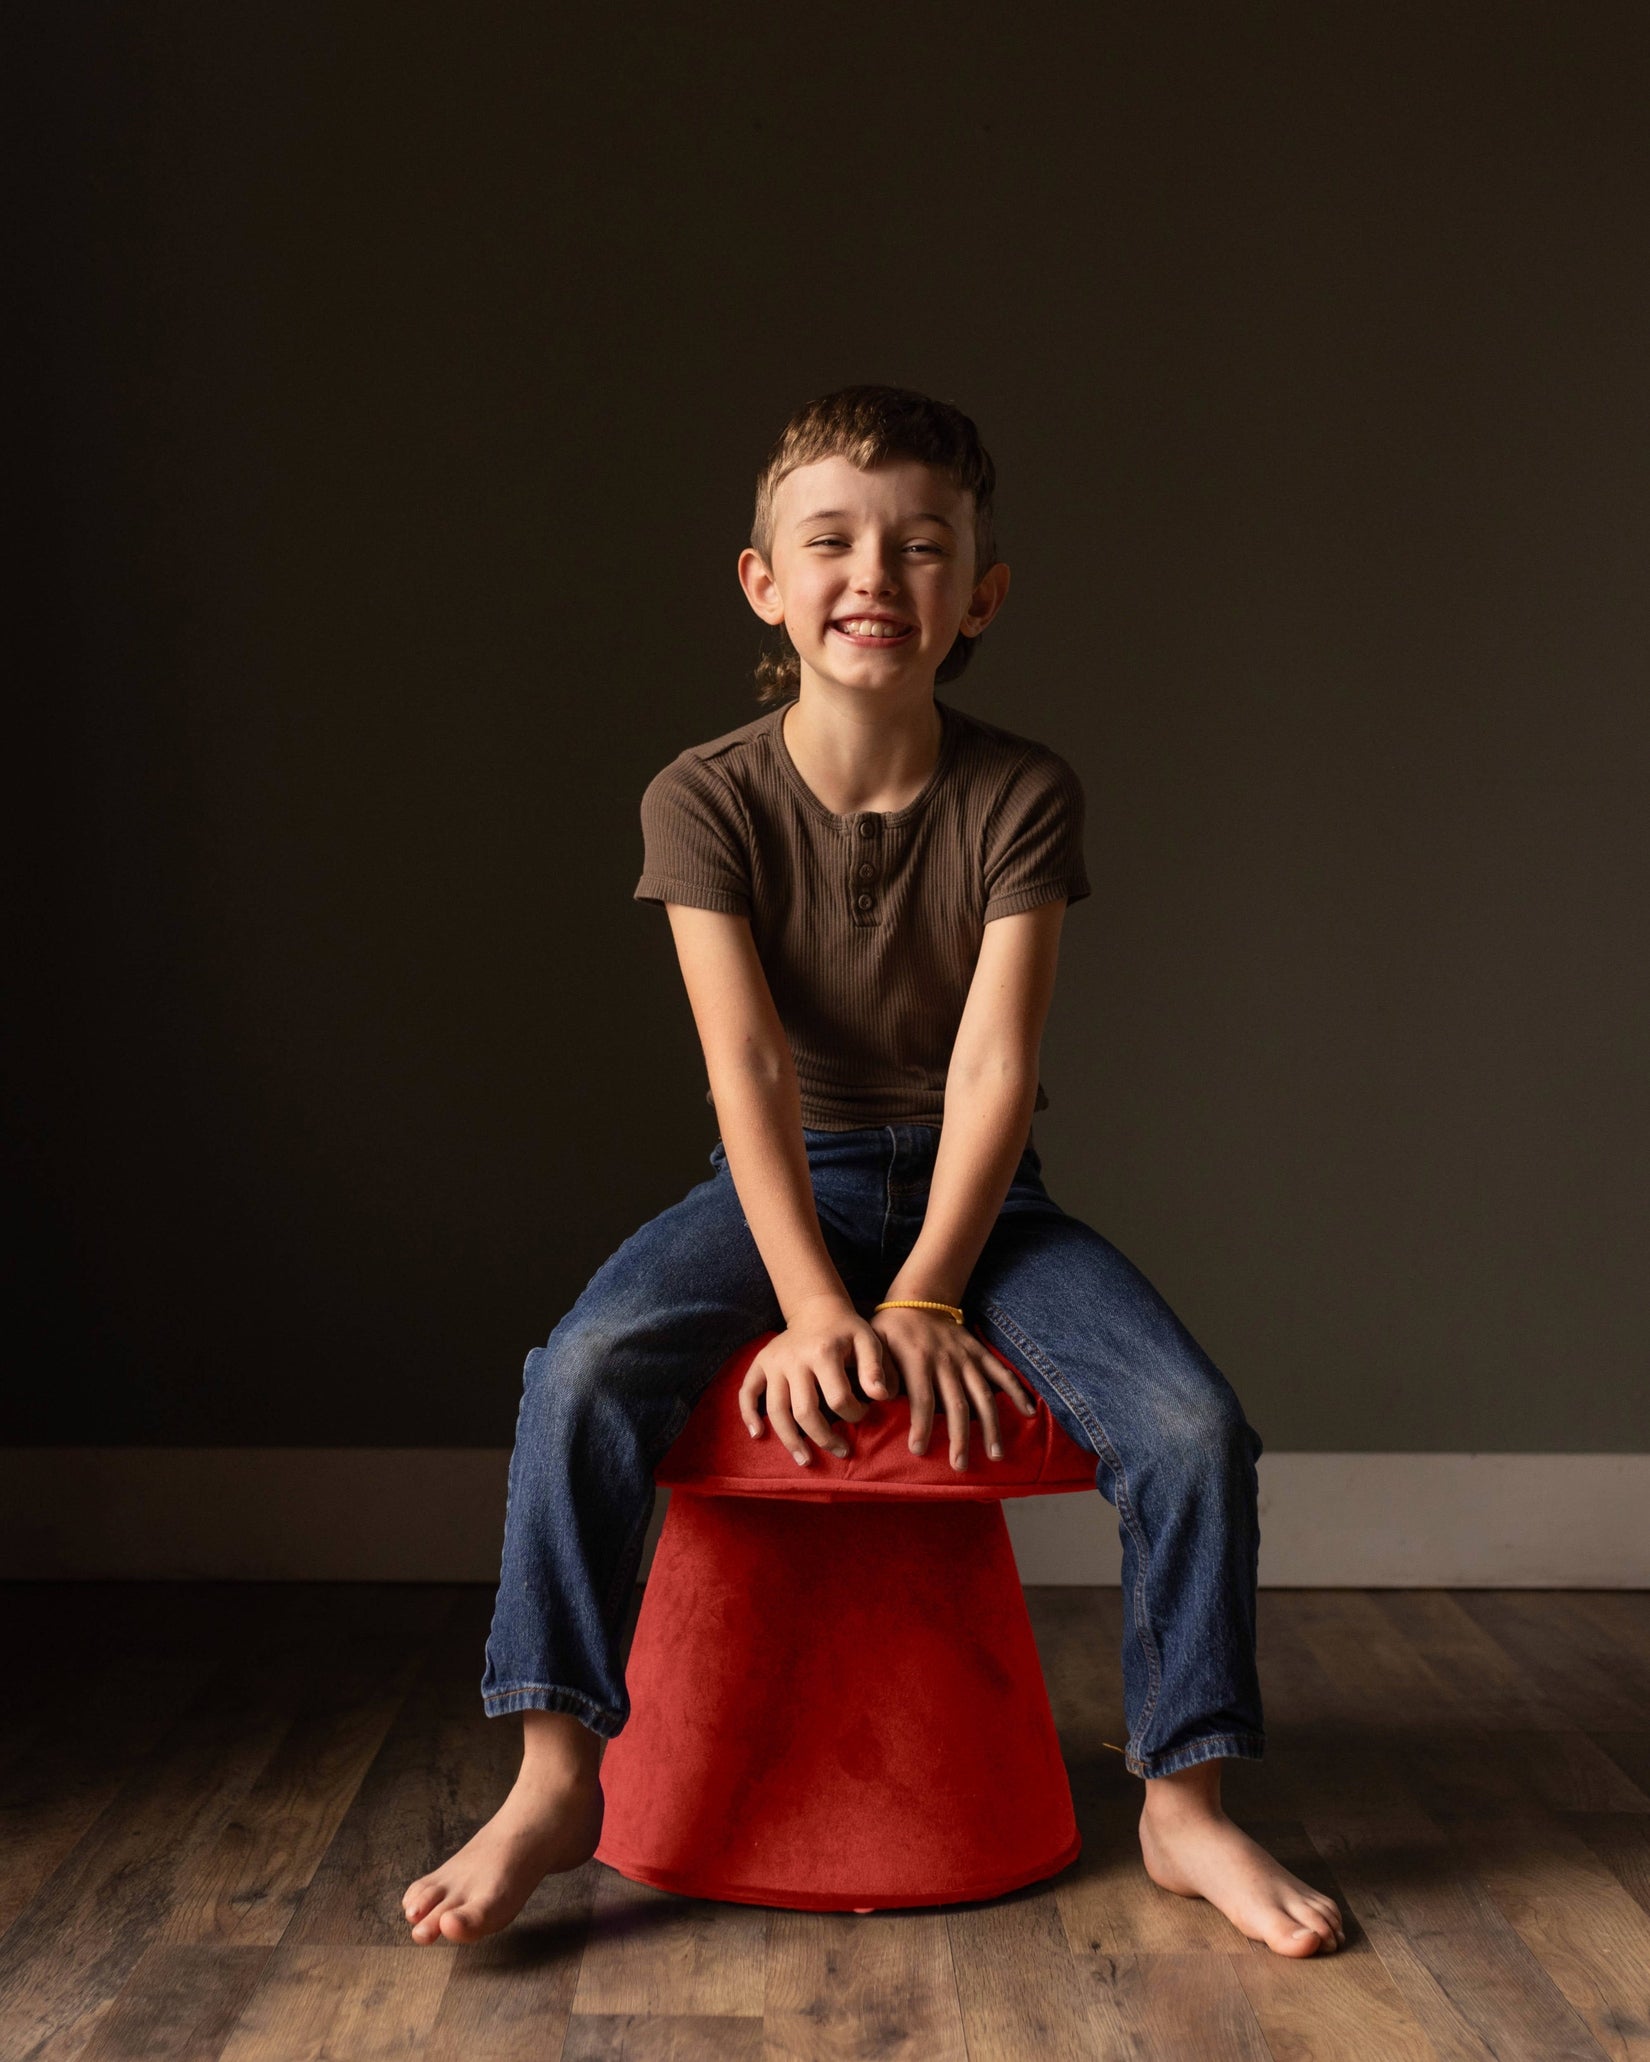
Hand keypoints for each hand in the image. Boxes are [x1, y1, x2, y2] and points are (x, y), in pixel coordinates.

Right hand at [738, 1296, 889, 1466]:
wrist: (817, 1309)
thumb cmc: (847, 1331)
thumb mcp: (868, 1341)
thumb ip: (875, 1369)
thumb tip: (880, 1397)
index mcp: (823, 1352)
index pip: (838, 1398)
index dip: (854, 1414)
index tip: (863, 1415)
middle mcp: (794, 1358)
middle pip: (804, 1411)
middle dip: (824, 1438)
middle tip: (841, 1452)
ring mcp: (774, 1362)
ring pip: (776, 1409)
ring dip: (790, 1440)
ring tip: (805, 1460)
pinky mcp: (761, 1363)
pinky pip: (747, 1392)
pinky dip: (748, 1414)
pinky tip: (758, 1434)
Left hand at [871, 1307, 1037, 1469]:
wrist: (918, 1298)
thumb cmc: (890, 1328)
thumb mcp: (873, 1344)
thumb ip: (875, 1370)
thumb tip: (878, 1396)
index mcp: (917, 1359)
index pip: (922, 1398)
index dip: (921, 1425)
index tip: (919, 1450)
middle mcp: (945, 1360)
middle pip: (957, 1403)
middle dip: (960, 1436)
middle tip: (960, 1465)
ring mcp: (966, 1356)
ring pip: (982, 1394)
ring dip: (990, 1426)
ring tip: (995, 1455)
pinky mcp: (979, 1352)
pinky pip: (1000, 1372)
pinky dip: (1016, 1391)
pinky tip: (1029, 1412)